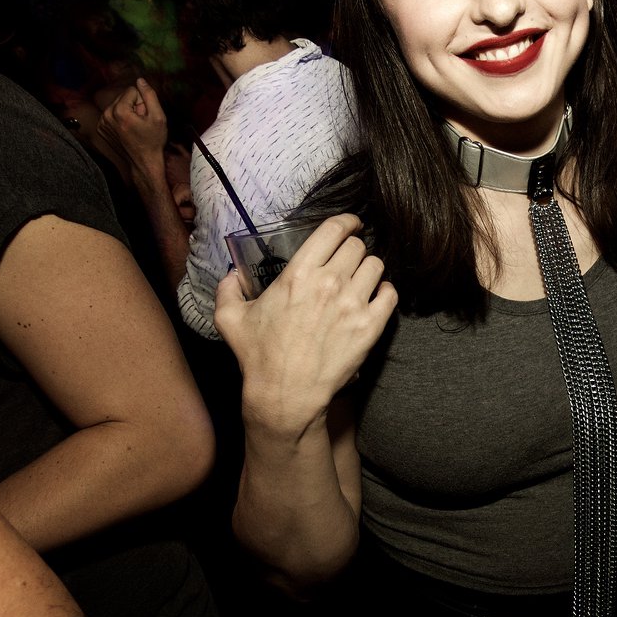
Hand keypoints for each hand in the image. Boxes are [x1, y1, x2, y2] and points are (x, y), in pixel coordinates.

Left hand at [93, 78, 169, 185]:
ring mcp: (102, 123)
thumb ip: (150, 95)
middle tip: (141, 122)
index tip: (145, 116)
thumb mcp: (159, 117)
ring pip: (118, 104)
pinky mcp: (101, 128)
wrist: (143, 163)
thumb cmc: (153, 141)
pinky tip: (126, 130)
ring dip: (127, 112)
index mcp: (119, 111)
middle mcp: (107, 115)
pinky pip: (112, 114)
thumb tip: (140, 80)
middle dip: (134, 105)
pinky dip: (120, 119)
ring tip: (134, 127)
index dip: (143, 101)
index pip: (132, 90)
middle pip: (123, 96)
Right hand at [214, 214, 394, 434]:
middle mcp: (329, 282)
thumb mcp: (230, 319)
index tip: (350, 224)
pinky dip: (384, 292)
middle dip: (353, 249)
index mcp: (298, 273)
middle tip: (349, 260)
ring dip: (369, 269)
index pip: (334, 229)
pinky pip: (390, 294)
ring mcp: (353, 304)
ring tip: (361, 279)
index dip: (347, 222)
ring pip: (376, 266)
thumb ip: (227, 289)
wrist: (286, 394)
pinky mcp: (370, 327)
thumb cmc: (259, 357)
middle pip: (357, 246)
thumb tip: (231, 274)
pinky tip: (374, 298)